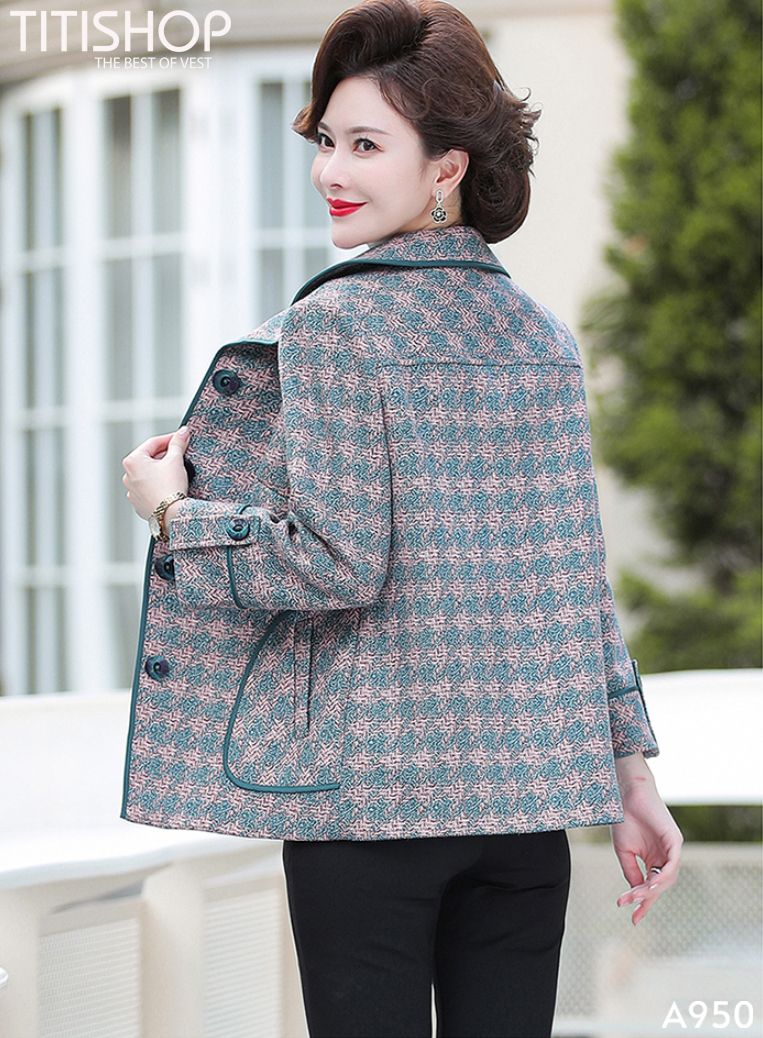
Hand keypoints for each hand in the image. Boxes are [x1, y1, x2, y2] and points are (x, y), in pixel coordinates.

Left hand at [122, 427, 189, 520]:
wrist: (171, 514)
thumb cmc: (170, 487)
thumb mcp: (176, 460)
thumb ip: (178, 443)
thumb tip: (182, 432)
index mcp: (132, 461)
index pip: (153, 443)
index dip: (170, 438)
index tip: (181, 437)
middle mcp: (127, 475)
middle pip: (149, 458)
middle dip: (165, 455)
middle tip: (180, 455)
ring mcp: (132, 491)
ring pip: (148, 474)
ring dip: (160, 470)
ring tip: (175, 472)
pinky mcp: (139, 503)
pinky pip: (148, 488)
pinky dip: (157, 485)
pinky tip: (169, 486)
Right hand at [611, 765, 682, 925]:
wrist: (626, 795)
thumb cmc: (625, 819)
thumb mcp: (625, 852)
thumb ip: (632, 872)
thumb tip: (637, 893)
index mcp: (654, 860)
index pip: (652, 887)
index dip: (644, 903)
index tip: (634, 920)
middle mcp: (666, 857)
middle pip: (660, 886)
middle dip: (647, 899)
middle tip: (632, 909)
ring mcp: (672, 850)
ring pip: (667, 879)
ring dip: (651, 890)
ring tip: (636, 896)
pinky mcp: (675, 841)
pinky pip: (672, 865)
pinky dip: (663, 877)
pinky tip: (651, 884)